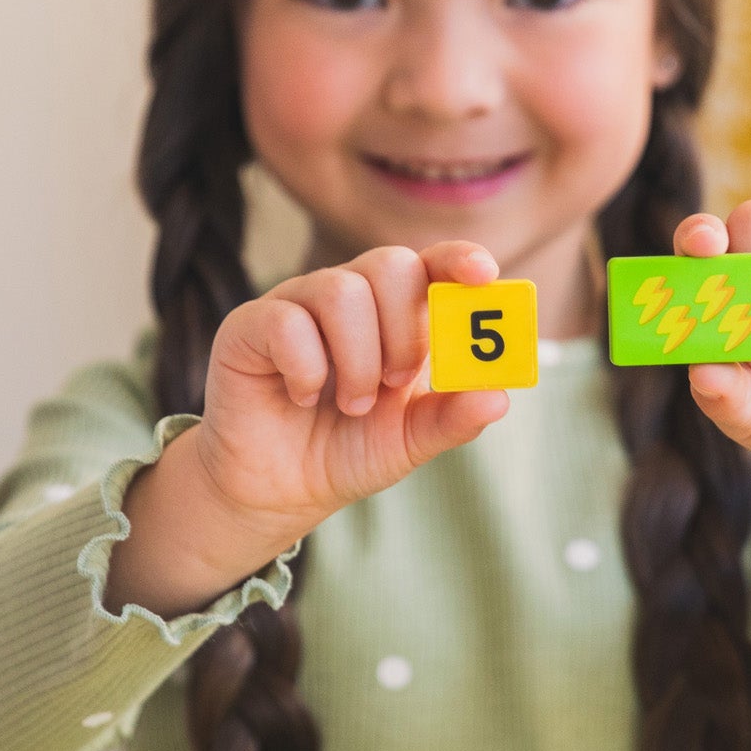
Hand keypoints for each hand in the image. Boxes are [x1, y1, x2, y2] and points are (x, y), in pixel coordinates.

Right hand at [107, 242, 507, 616]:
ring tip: (351, 405)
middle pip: (391, 264)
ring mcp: (298, 304)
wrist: (276, 490)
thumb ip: (453, 418)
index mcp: (397, 314)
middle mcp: (350, 296)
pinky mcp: (251, 325)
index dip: (458, 260)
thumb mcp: (409, 441)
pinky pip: (287, 321)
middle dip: (404, 331)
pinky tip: (301, 397)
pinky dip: (307, 369)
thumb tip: (499, 396)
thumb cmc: (347, 451)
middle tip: (396, 383)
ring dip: (357, 360)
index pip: (432, 264)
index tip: (485, 275)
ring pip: (341, 291)